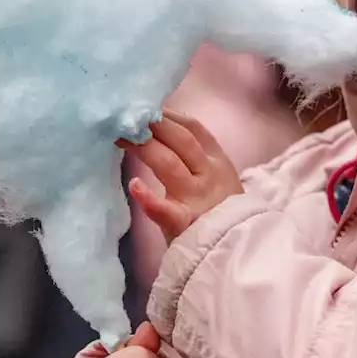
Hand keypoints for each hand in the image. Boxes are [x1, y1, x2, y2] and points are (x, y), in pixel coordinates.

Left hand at [120, 110, 242, 242]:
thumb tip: (163, 131)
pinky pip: (165, 210)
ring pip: (169, 165)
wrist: (235, 251)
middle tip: (127, 115)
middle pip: (180, 141)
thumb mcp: (218, 180)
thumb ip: (196, 160)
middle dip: (153, 125)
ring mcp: (196, 198)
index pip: (194, 129)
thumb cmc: (219, 214)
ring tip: (121, 138)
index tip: (148, 107)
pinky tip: (133, 185)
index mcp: (217, 162)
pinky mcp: (184, 223)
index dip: (169, 116)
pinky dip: (149, 198)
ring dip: (144, 148)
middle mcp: (208, 174)